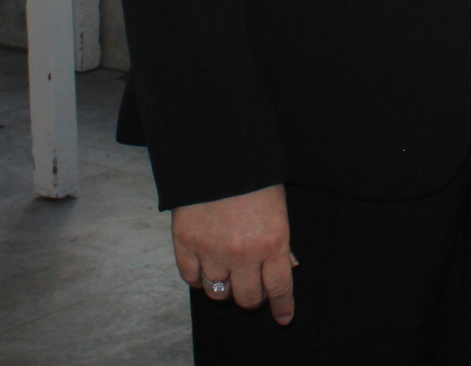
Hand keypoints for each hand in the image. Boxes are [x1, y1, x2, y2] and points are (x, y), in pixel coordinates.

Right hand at [171, 184, 297, 324]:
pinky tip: (206, 266)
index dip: (282, 307)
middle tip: (253, 285)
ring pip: (218, 293)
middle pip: (248, 298)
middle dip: (253, 296)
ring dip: (225, 287)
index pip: (280, 288)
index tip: (283, 317)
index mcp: (272, 242)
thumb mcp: (278, 207)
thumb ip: (280, 241)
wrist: (217, 153)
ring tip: (228, 272)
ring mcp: (212, 251)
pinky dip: (199, 278)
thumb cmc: (253, 177)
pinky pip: (192, 279)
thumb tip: (285, 268)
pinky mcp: (186, 244)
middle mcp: (243, 253)